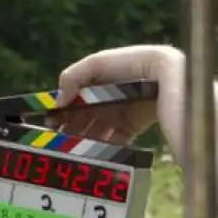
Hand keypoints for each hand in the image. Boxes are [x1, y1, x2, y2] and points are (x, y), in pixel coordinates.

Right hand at [49, 45, 183, 143]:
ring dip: (84, 141)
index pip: (73, 99)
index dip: (61, 111)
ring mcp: (119, 113)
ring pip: (95, 132)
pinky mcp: (133, 127)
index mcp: (96, 82)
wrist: (168, 75)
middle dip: (70, 129)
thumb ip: (73, 77)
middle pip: (82, 118)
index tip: (50, 124)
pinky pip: (114, 142)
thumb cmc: (132, 64)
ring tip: (72, 151)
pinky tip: (94, 154)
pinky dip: (104, 148)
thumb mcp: (97, 64)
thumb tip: (57, 101)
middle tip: (58, 143)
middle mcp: (106, 98)